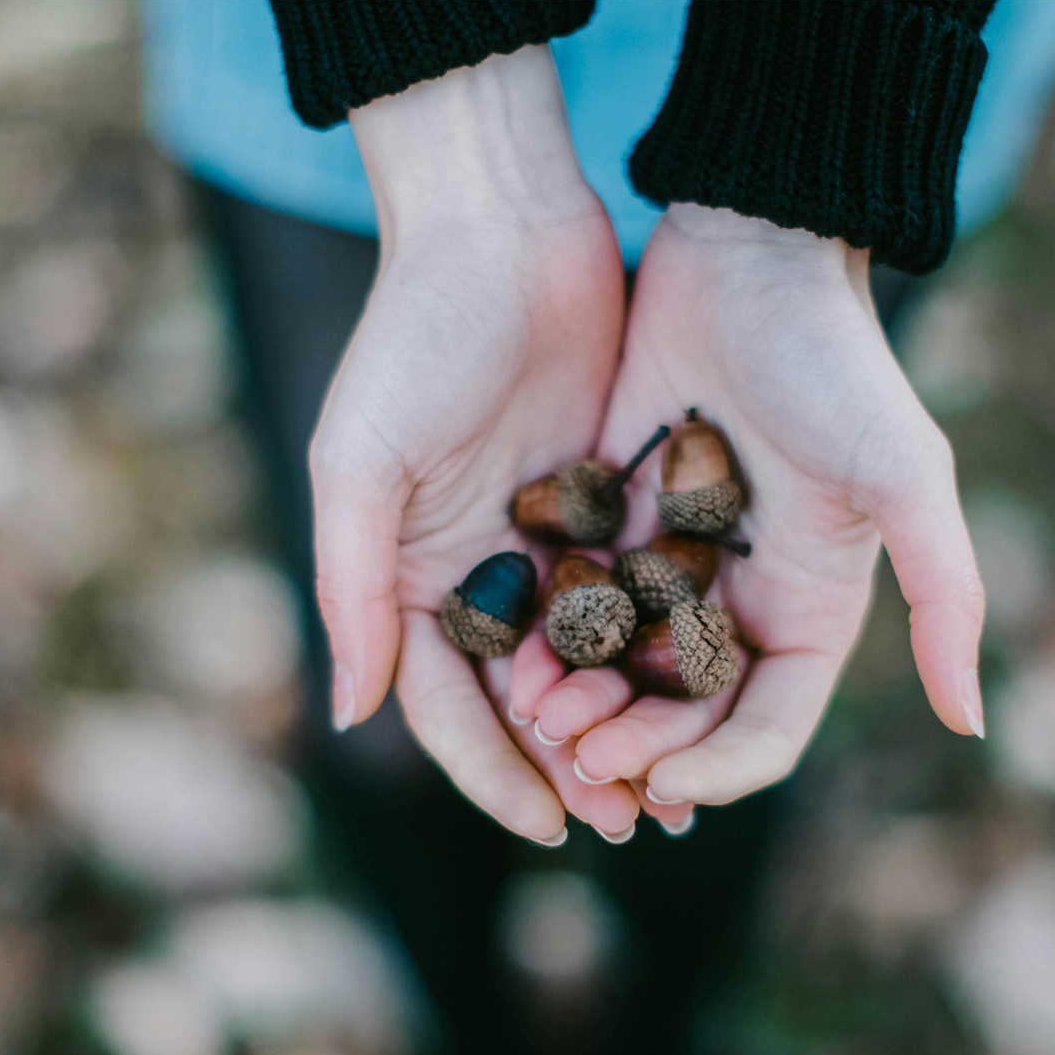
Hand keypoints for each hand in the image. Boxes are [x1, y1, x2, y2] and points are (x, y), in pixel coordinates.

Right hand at [311, 47, 640, 842]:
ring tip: (675, 786)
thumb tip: (352, 715)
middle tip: (629, 823)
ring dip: (624, 724)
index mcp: (409, 578)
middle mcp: (476, 574)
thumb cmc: (414, 337)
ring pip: (588, 662)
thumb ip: (352, 587)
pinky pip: (634, 596)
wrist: (502, 229)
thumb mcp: (360, 461)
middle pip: (524, 700)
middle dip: (572, 765)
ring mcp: (543, 542)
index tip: (551, 825)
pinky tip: (703, 694)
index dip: (495, 771)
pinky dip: (660, 651)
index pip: (449, 706)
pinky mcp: (603, 505)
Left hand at [516, 203, 985, 806]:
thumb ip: (944, 594)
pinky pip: (570, 605)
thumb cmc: (835, 361)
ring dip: (582, 705)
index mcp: (808, 614)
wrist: (748, 252)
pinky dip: (545, 640)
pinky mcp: (607, 523)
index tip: (660, 782)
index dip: (716, 770)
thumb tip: (972, 723)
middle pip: (681, 717)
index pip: (764, 731)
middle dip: (634, 747)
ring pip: (616, 672)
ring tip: (537, 713)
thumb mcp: (905, 474)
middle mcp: (737, 605)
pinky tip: (511, 656)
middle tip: (577, 751)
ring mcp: (668, 568)